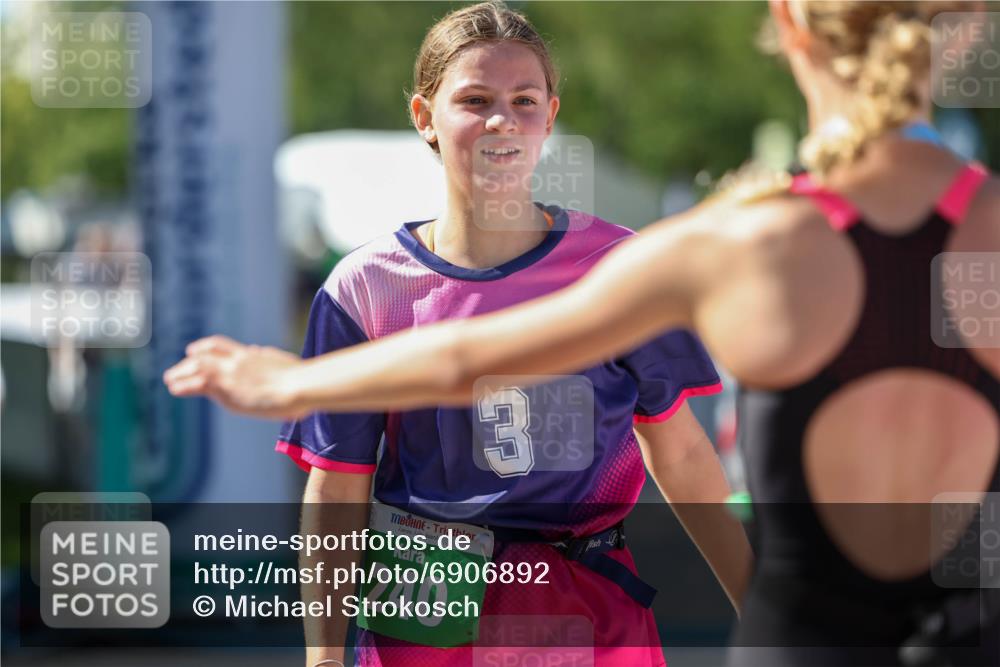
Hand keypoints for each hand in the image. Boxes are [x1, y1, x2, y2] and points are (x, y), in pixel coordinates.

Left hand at [163, 335, 308, 419]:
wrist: (300, 386)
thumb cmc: (301, 379)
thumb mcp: (283, 362)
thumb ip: (268, 357)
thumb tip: (259, 351)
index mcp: (251, 355)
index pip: (221, 346)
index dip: (206, 347)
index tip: (195, 351)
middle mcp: (237, 360)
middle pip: (206, 353)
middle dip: (190, 361)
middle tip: (178, 369)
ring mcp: (231, 372)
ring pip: (197, 366)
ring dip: (181, 372)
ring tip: (169, 380)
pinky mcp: (227, 387)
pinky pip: (198, 383)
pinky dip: (184, 385)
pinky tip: (174, 389)